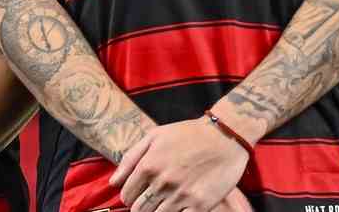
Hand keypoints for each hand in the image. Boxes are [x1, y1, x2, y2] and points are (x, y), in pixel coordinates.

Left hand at [110, 118, 248, 211]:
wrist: (224, 136)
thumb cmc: (187, 134)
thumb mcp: (153, 137)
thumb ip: (130, 159)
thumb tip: (114, 183)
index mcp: (148, 166)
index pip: (127, 195)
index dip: (128, 198)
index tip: (135, 196)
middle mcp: (162, 183)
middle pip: (140, 209)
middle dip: (140, 207)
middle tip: (148, 202)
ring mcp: (182, 195)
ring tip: (163, 203)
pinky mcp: (201, 205)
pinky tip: (179, 207)